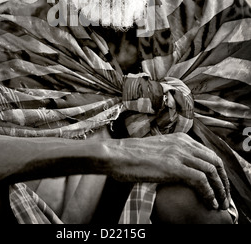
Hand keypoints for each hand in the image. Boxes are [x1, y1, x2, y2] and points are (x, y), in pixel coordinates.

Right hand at [101, 132, 230, 210]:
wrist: (117, 154)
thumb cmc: (132, 155)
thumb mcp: (158, 150)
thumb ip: (171, 154)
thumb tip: (180, 167)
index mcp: (180, 138)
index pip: (208, 153)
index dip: (218, 170)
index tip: (219, 185)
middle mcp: (182, 143)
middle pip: (214, 160)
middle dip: (222, 180)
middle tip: (224, 196)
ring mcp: (178, 154)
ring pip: (211, 170)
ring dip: (219, 189)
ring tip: (220, 202)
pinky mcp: (173, 166)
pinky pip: (200, 180)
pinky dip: (208, 192)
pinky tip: (209, 201)